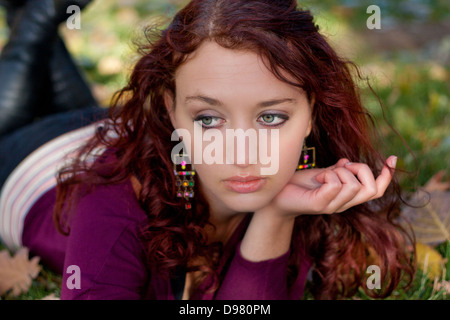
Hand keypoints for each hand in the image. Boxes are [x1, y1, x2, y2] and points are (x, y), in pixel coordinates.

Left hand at [269, 155, 397, 215]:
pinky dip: (328, 175)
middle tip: (340, 166)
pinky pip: (336, 185)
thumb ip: (337, 169)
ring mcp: (333, 206)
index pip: (377, 190)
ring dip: (339, 171)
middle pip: (371, 188)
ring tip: (323, 174)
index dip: (388, 176)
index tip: (392, 159)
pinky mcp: (321, 205)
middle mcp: (344, 204)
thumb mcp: (323, 173)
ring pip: (353, 184)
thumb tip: (347, 161)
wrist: (277, 196)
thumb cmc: (300, 184)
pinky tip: (318, 178)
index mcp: (348, 196)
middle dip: (360, 169)